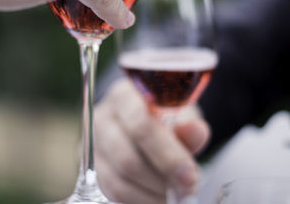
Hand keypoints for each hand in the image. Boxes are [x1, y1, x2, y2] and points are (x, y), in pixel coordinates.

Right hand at [95, 79, 209, 203]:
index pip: (139, 124)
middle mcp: (102, 118)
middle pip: (127, 157)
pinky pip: (113, 192)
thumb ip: (187, 125)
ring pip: (119, 180)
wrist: (143, 121)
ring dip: (153, 193)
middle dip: (162, 178)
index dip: (166, 153)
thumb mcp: (179, 113)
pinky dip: (141, 199)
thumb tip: (197, 132)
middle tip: (187, 188)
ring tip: (175, 194)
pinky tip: (158, 197)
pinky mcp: (92, 168)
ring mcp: (93, 145)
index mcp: (124, 95)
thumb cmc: (162, 114)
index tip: (190, 174)